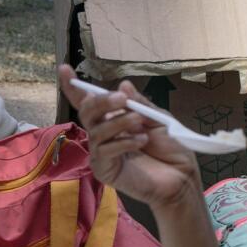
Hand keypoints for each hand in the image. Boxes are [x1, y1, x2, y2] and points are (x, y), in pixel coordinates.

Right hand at [59, 65, 200, 208]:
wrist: (181, 177)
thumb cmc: (171, 148)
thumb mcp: (158, 118)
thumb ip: (139, 103)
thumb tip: (122, 85)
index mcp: (113, 119)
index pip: (89, 101)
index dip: (74, 86)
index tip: (64, 68)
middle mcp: (103, 134)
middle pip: (86, 112)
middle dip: (101, 101)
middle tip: (121, 99)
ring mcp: (101, 152)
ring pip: (96, 131)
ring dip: (118, 122)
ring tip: (139, 122)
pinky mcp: (104, 170)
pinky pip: (104, 151)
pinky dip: (123, 142)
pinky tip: (140, 141)